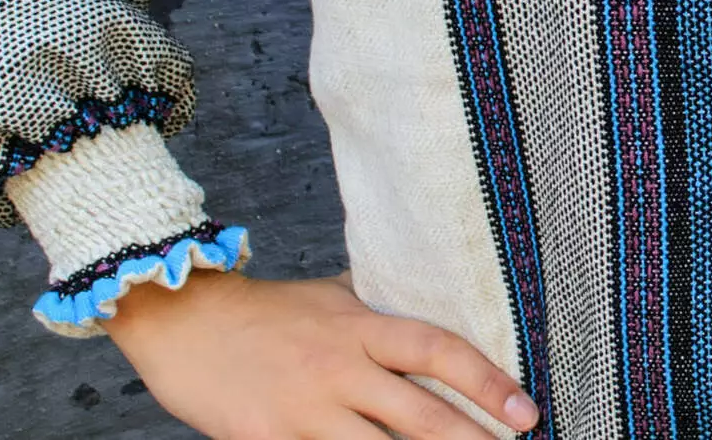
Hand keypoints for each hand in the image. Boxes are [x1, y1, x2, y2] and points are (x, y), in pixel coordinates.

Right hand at [105, 267, 539, 438]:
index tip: (525, 409)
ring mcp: (305, 414)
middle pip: (420, 416)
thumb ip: (377, 310)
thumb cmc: (265, 310)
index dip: (486, 380)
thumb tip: (430, 314)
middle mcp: (339, 369)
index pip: (437, 350)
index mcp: (358, 327)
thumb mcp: (330, 296)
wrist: (185, 322)